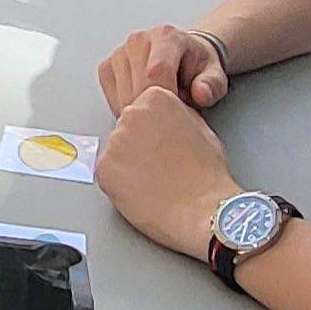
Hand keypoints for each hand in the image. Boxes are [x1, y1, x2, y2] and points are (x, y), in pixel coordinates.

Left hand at [97, 89, 243, 260]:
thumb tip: (164, 119)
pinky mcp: (103, 168)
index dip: (154, 130)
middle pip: (127, 127)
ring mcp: (115, 142)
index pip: (142, 108)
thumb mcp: (201, 128)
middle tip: (159, 166)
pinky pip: (107, 173)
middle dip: (138, 145)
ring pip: (116, 151)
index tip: (162, 143)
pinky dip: (120, 183)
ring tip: (154, 181)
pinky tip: (142, 190)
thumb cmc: (207, 176)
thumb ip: (175, 115)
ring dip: (129, 164)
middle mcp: (131, 114)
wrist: (201, 210)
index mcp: (156, 98)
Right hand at [98, 24, 226, 115]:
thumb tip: (201, 94)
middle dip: (155, 107)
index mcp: (166, 36)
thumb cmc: (197, 65)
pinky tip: (143, 103)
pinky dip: (127, 107)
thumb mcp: (215, 74)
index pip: (158, 71)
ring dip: (141, 108)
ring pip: (123, 96)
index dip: (167, 96)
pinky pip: (112, 97)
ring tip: (159, 105)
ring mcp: (119, 53)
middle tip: (171, 111)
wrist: (184, 55)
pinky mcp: (107, 67)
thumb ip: (211, 84)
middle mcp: (138, 40)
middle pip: (138, 86)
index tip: (176, 109)